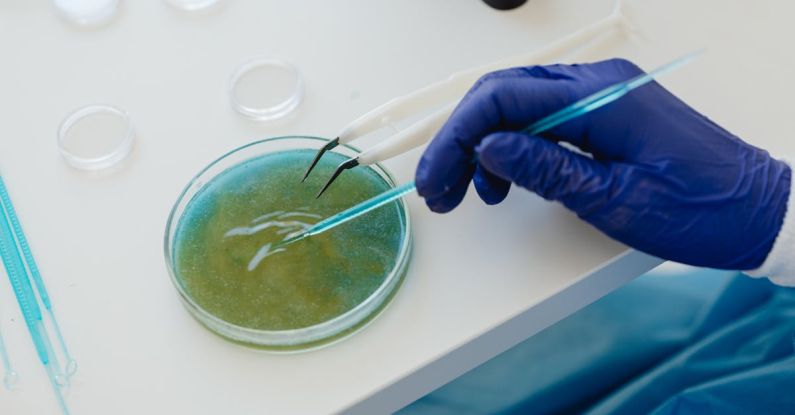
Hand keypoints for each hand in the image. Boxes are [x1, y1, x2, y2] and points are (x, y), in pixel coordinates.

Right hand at [415, 59, 790, 268]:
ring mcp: (602, 95)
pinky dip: (515, 149)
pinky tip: (506, 183)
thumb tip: (487, 148)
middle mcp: (597, 83)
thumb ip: (545, 169)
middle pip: (504, 95)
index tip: (437, 176)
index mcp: (600, 96)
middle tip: (441, 188)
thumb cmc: (699, 210)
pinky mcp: (605, 114)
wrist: (758, 212)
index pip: (504, 97)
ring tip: (472, 194)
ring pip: (518, 107)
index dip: (459, 137)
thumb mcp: (614, 199)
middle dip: (463, 141)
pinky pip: (544, 120)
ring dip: (484, 147)